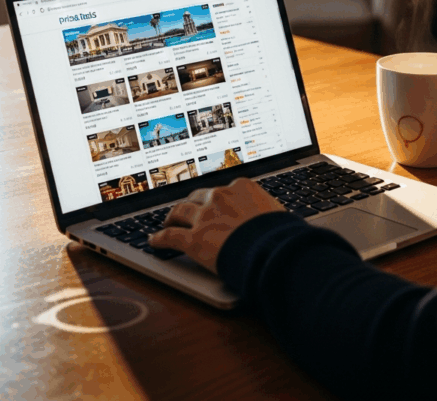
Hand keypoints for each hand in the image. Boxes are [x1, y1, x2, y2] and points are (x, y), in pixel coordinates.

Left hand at [148, 178, 284, 273]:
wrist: (273, 249)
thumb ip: (265, 212)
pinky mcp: (193, 239)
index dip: (215, 199)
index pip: (222, 190)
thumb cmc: (281, 234)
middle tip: (187, 211)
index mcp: (241, 187)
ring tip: (168, 223)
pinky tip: (155, 242)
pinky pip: (169, 237)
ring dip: (171, 217)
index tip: (213, 203)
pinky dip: (159, 240)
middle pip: (197, 197)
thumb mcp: (277, 213)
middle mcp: (219, 196)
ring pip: (179, 212)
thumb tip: (272, 221)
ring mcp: (204, 217)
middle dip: (191, 204)